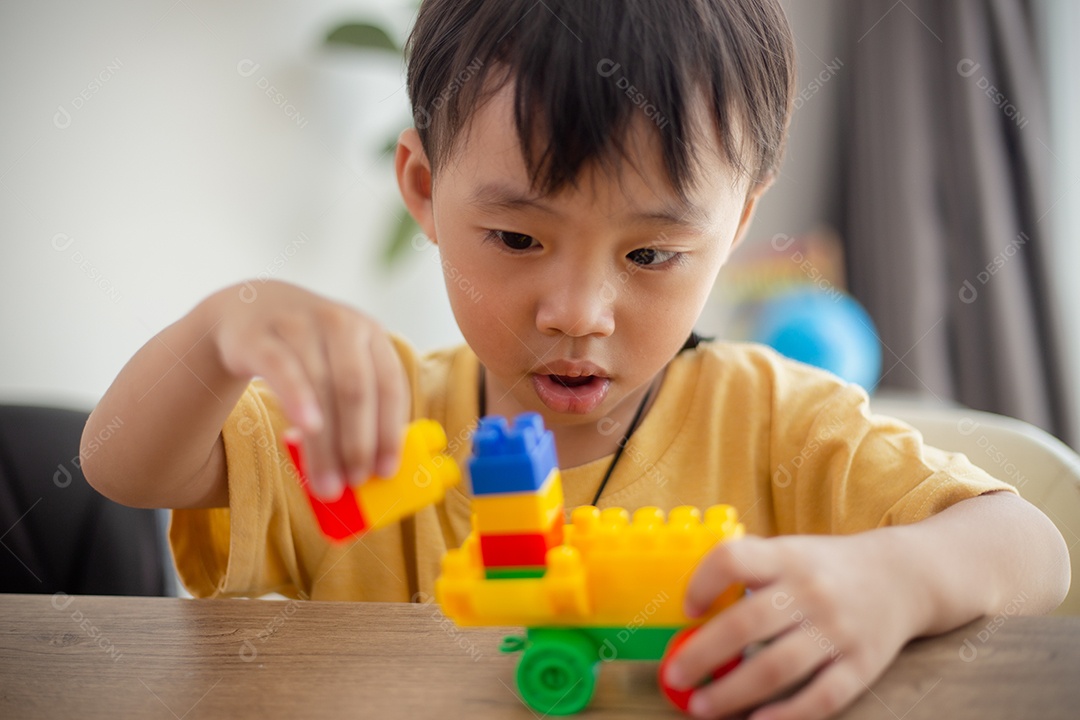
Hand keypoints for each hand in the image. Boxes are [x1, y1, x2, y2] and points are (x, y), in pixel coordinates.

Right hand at [210, 280, 408, 498]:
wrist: (251, 307)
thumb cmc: (307, 352)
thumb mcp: (340, 365)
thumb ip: (359, 404)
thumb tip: (372, 469)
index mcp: (371, 334)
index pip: (390, 386)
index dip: (390, 431)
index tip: (386, 471)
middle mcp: (340, 323)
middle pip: (356, 390)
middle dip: (357, 443)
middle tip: (354, 483)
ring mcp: (299, 324)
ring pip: (319, 387)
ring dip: (325, 443)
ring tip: (326, 483)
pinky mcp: (260, 334)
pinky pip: (281, 369)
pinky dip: (297, 399)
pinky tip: (306, 428)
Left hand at [664, 532, 920, 719]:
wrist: (904, 577)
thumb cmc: (828, 568)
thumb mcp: (791, 552)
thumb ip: (751, 572)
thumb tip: (693, 612)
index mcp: (787, 557)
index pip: (733, 559)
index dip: (702, 583)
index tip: (687, 609)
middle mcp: (811, 592)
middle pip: (747, 624)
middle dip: (703, 654)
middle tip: (676, 676)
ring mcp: (838, 630)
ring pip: (777, 667)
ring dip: (732, 692)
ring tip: (701, 706)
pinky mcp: (862, 665)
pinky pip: (821, 697)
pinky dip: (787, 714)